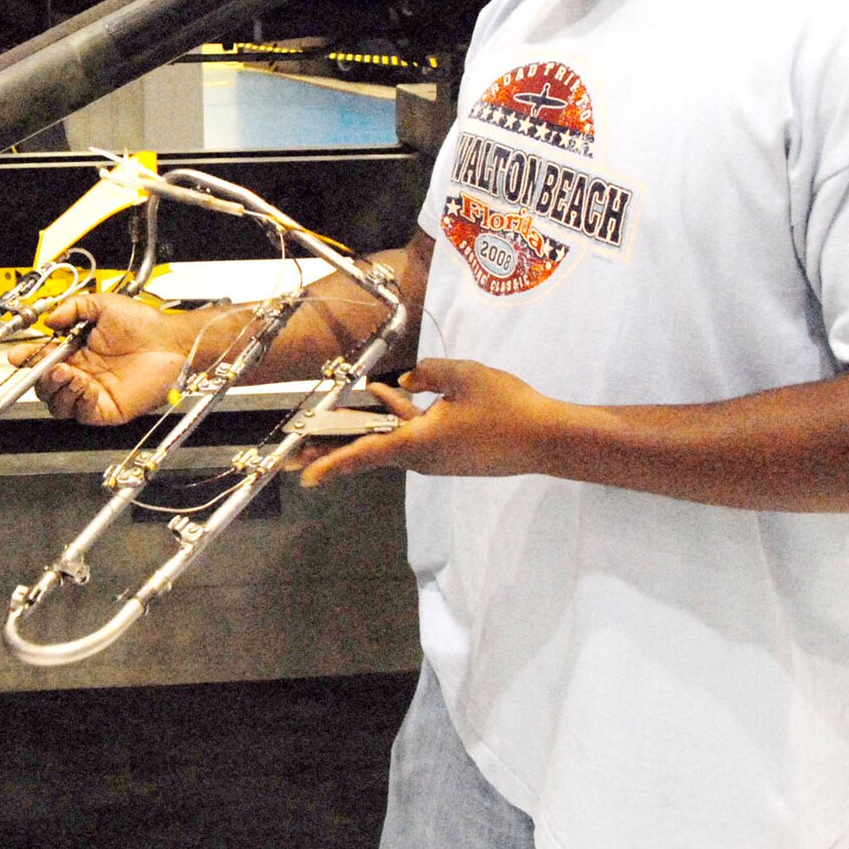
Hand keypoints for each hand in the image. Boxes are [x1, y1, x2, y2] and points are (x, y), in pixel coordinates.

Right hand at [5, 293, 191, 425]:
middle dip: (40, 378)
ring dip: (57, 391)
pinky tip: (84, 384)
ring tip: (68, 373)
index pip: (43, 361)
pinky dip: (78, 400)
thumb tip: (50, 319)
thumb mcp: (103, 304)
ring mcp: (94, 393)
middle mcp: (83, 374)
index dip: (28, 360)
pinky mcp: (107, 409)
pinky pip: (82, 413)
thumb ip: (73, 307)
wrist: (172, 341)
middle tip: (48, 366)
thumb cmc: (145, 324)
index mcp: (77, 352)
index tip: (19, 355)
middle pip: (46, 387)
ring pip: (59, 405)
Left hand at [297, 357, 564, 487]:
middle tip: (300, 454)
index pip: (365, 452)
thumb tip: (408, 377)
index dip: (332, 462)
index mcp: (418, 444)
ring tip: (350, 402)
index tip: (305, 475)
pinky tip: (398, 391)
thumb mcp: (464, 376)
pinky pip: (415, 436)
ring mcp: (437, 460)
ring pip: (394, 439)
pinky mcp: (451, 456)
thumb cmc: (506, 407)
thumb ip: (429, 372)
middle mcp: (422, 458)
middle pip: (371, 449)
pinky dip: (400, 417)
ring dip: (372, 422)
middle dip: (337, 446)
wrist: (547, 439)